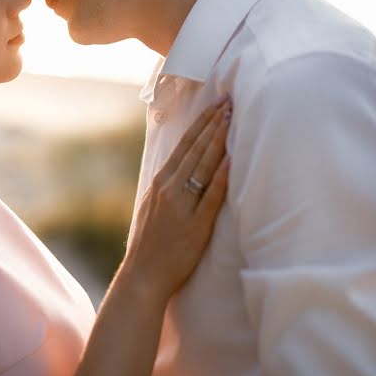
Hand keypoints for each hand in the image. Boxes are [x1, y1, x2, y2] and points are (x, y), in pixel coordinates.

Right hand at [123, 97, 231, 301]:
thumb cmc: (151, 244)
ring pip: (202, 165)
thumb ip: (169, 186)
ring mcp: (181, 205)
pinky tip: (232, 159)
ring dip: (218, 140)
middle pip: (194, 149)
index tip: (215, 105)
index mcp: (159, 182)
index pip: (184, 145)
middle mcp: (168, 188)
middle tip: (228, 101)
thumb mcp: (154, 206)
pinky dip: (222, 176)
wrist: (143, 275)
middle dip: (212, 123)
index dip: (201, 124)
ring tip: (231, 118)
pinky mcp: (195, 224)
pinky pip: (211, 195)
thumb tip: (185, 167)